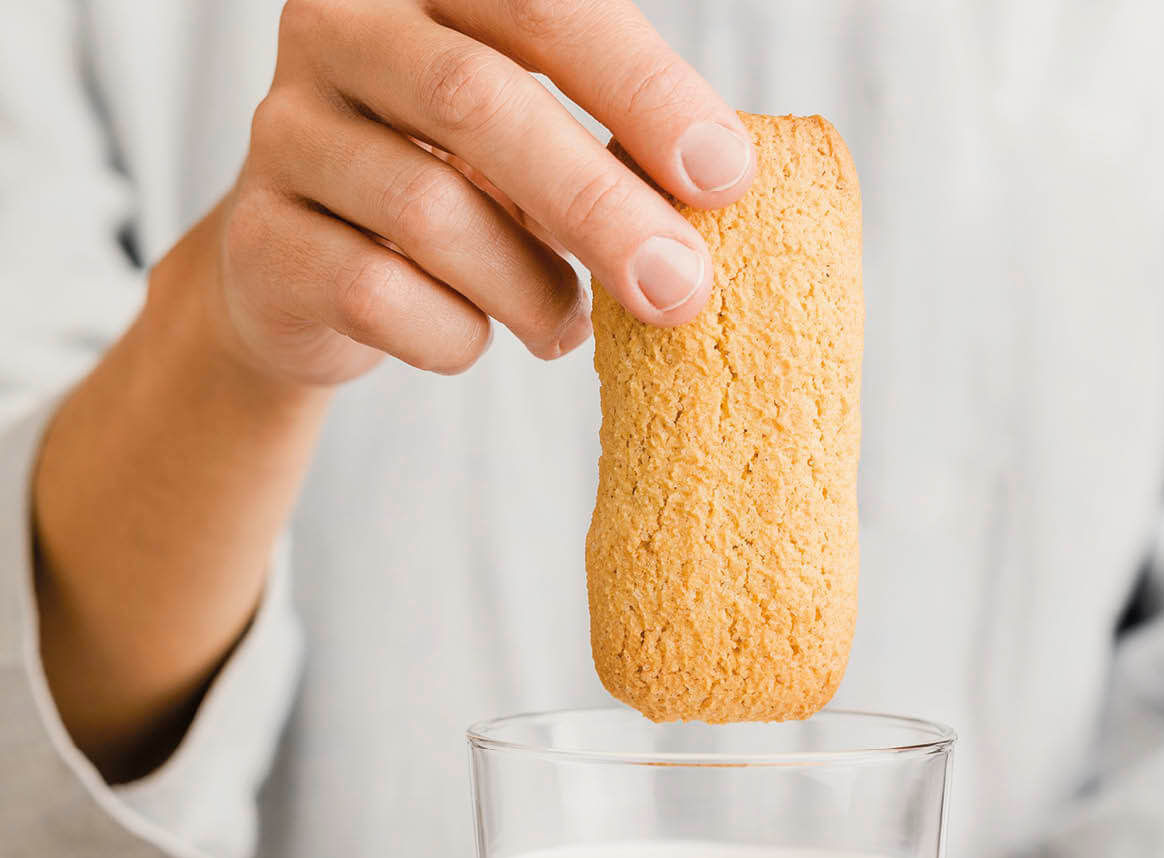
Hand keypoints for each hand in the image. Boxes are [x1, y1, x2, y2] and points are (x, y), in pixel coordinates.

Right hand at [202, 0, 755, 386]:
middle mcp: (340, 31)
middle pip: (476, 100)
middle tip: (681, 288)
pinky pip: (374, 293)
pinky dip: (453, 334)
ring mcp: (284, 131)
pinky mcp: (256, 237)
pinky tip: (474, 336)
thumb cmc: (456, 193)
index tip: (726, 178)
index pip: (544, 6)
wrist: (308, 273)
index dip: (643, 90)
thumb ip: (604, 143)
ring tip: (568, 325)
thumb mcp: (530, 144)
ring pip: (427, 210)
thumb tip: (713, 191)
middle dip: (598, 204)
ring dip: (528, 288)